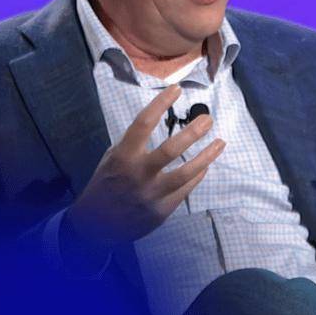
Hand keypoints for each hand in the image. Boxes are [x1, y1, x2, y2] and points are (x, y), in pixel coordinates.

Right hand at [66, 84, 225, 250]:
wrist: (95, 225)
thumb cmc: (105, 184)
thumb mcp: (112, 158)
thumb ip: (134, 145)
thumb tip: (161, 125)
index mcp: (123, 156)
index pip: (143, 123)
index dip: (160, 103)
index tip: (176, 89)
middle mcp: (139, 174)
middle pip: (171, 149)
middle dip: (193, 132)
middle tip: (208, 119)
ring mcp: (152, 194)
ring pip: (186, 173)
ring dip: (207, 156)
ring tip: (220, 143)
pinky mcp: (162, 210)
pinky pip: (185, 190)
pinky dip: (197, 175)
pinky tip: (205, 166)